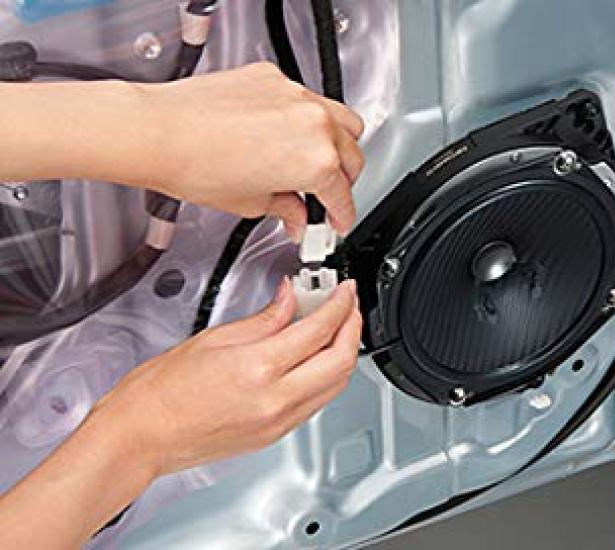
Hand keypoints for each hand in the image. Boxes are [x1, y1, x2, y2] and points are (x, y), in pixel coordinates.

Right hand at [88, 277, 361, 474]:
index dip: (340, 304)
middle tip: (347, 306)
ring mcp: (279, 422)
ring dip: (343, 353)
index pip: (320, 330)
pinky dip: (325, 376)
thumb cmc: (159, 394)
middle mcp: (275, 399)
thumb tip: (289, 299)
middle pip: (342, 361)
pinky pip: (317, 402)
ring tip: (333, 329)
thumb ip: (263, 319)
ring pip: (336, 385)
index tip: (344, 290)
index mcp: (258, 368)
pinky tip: (313, 359)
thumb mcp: (212, 340)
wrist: (139, 438)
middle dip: (353, 327)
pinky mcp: (276, 435)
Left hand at [141, 62, 365, 236]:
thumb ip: (285, 209)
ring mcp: (296, 96)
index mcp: (316, 162)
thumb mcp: (249, 203)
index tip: (336, 221)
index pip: (343, 195)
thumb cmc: (194, 165)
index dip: (341, 216)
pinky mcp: (274, 78)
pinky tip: (284, 133)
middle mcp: (315, 123)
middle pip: (353, 155)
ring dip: (339, 144)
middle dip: (343, 181)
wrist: (157, 131)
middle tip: (325, 197)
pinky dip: (305, 118)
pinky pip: (307, 98)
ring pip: (342, 119)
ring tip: (317, 161)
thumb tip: (295, 215)